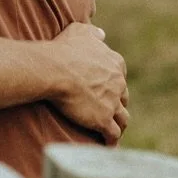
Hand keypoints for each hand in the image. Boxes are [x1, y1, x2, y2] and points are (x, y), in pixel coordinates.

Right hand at [47, 22, 128, 143]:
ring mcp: (112, 102)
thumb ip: (94, 34)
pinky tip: (107, 145)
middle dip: (117, 105)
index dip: (113, 85)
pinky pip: (113, 134)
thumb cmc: (63, 50)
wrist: (55, 70)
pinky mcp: (103, 119)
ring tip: (111, 132)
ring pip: (123, 118)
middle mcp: (118, 83)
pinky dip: (111, 141)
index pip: (120, 77)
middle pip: (123, 98)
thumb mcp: (80, 32)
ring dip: (118, 124)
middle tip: (108, 112)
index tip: (107, 92)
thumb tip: (102, 35)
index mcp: (115, 64)